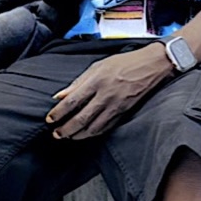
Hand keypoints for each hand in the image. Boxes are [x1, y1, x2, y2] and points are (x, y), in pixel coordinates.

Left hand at [45, 46, 169, 140]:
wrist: (150, 66)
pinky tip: (85, 134)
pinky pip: (106, 127)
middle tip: (56, 134)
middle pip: (81, 118)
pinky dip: (93, 133)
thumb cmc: (123, 63)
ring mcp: (116, 106)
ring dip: (78, 135)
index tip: (50, 119)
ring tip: (68, 137)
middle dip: (66, 129)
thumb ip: (77, 82)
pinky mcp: (124, 112)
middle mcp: (105, 95)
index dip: (58, 113)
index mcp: (96, 81)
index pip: (71, 102)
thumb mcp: (97, 66)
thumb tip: (59, 96)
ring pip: (93, 127)